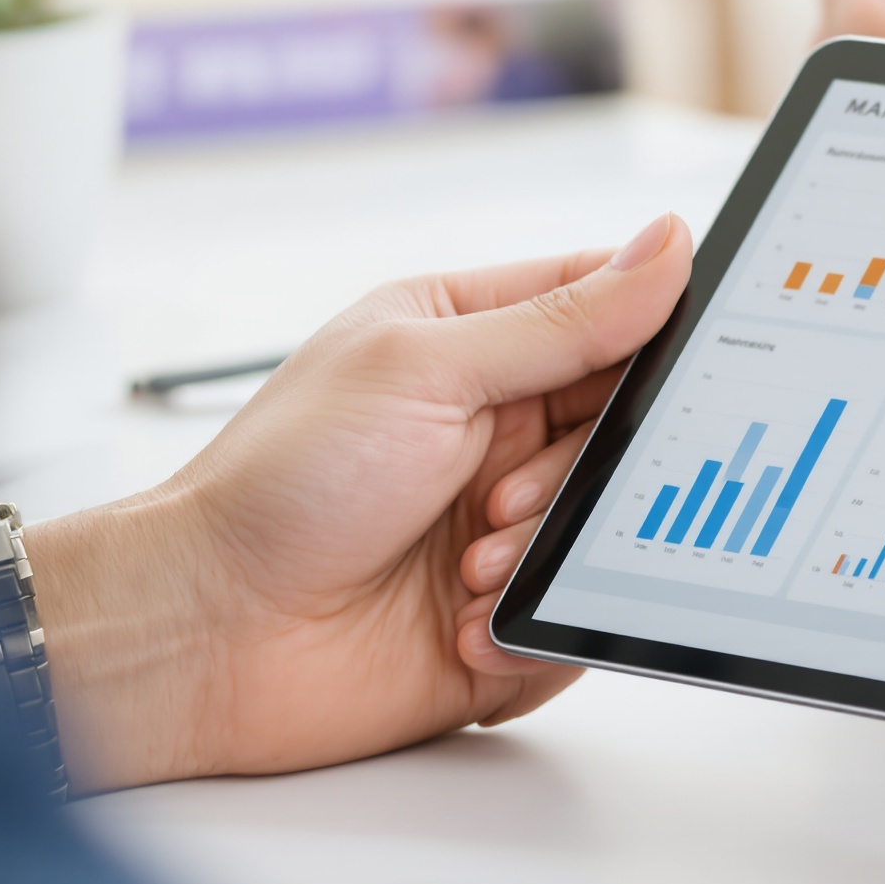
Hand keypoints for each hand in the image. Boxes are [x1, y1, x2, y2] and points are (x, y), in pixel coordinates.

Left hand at [25, 214, 692, 791]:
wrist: (205, 635)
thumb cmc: (276, 487)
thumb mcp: (424, 371)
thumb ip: (560, 320)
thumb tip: (664, 248)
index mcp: (470, 340)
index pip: (607, 313)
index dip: (653, 337)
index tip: (679, 367)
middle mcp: (492, 429)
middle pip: (622, 431)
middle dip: (579, 473)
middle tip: (507, 495)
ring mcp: (501, 524)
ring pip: (606, 533)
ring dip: (546, 555)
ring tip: (468, 565)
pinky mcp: (502, 615)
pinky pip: (575, 623)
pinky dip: (530, 630)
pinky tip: (459, 625)